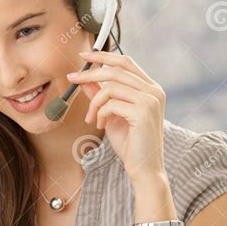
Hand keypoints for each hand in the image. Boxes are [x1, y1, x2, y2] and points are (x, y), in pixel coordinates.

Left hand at [66, 50, 165, 184]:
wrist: (145, 169)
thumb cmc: (131, 144)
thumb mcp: (112, 115)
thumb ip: (101, 96)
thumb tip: (85, 79)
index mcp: (150, 88)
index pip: (125, 62)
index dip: (103, 56)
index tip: (84, 56)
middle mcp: (154, 91)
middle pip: (116, 70)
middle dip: (90, 73)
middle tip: (72, 79)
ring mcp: (150, 100)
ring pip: (111, 87)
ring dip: (94, 103)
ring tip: (91, 119)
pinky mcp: (143, 112)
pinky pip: (110, 104)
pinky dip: (99, 113)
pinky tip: (100, 126)